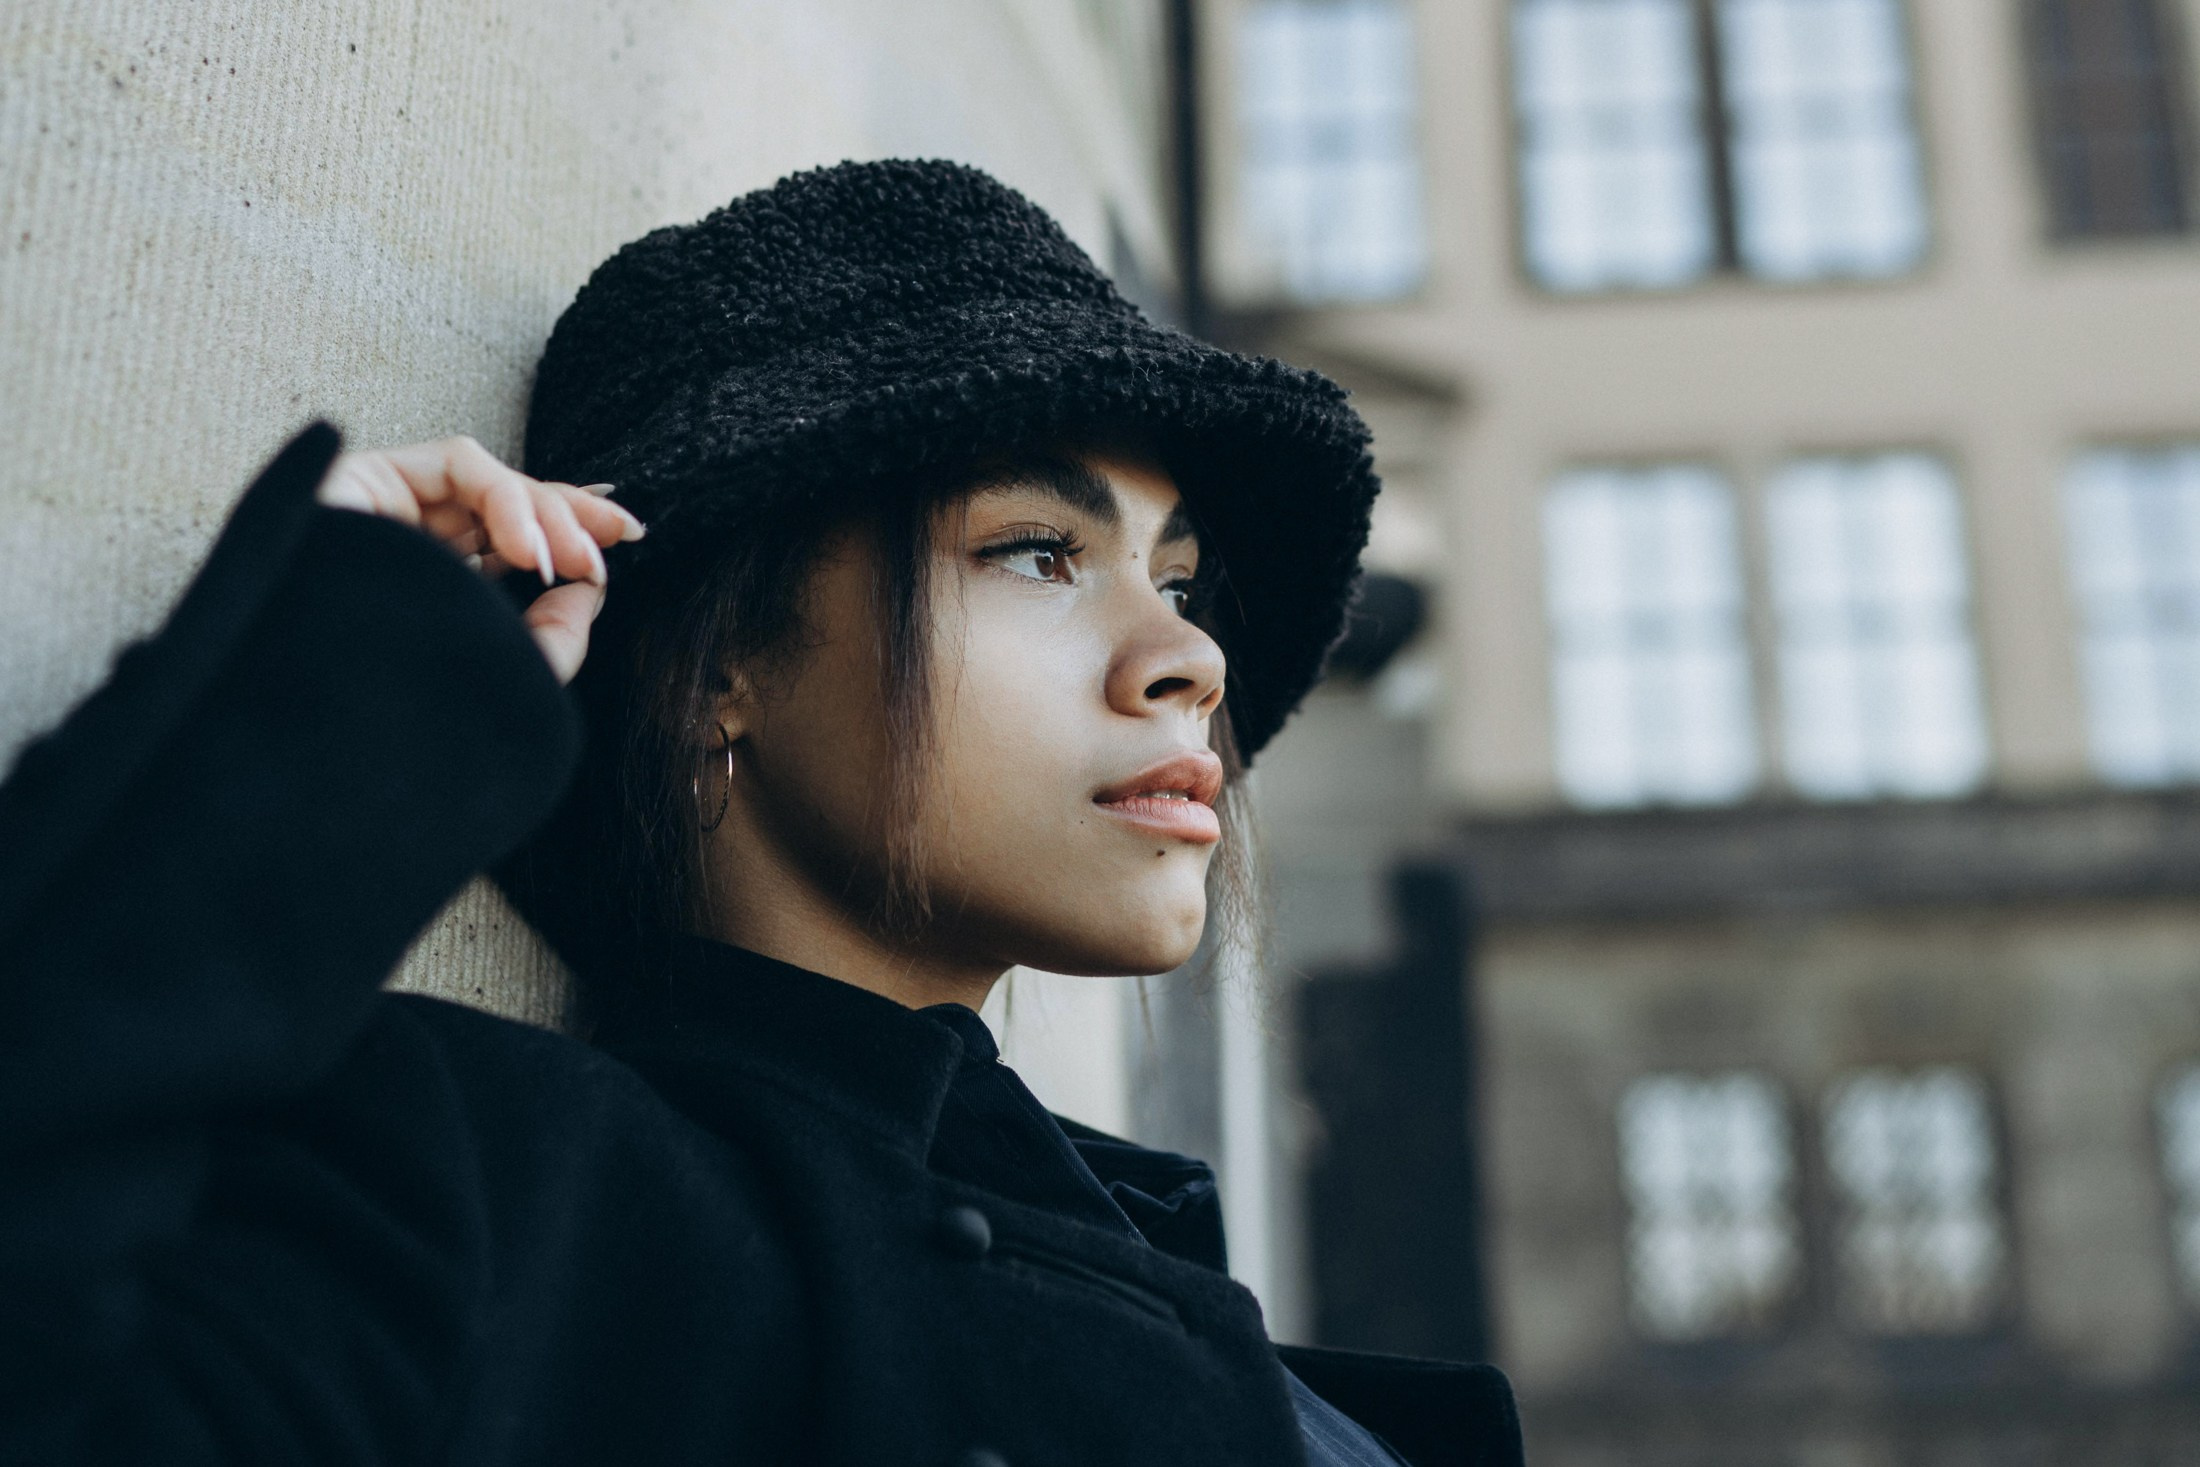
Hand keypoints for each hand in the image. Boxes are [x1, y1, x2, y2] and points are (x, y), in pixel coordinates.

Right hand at [315, 436, 644, 683]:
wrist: (332, 723)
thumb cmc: (416, 716)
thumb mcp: (509, 680)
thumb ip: (556, 637)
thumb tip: (588, 586)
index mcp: (433, 596)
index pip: (507, 544)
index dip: (569, 531)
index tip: (626, 536)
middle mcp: (403, 549)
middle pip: (500, 505)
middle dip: (569, 515)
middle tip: (611, 545)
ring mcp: (379, 511)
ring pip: (486, 480)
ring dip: (545, 512)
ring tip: (570, 561)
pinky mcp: (359, 479)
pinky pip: (456, 463)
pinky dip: (508, 496)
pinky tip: (527, 551)